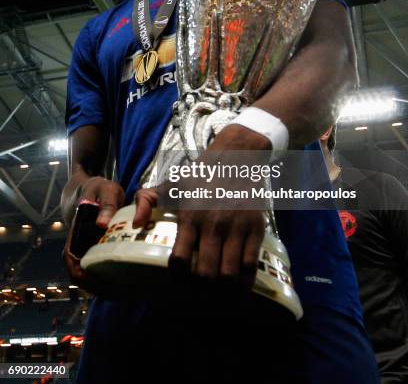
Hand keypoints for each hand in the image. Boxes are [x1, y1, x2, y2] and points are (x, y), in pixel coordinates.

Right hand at [63, 176, 124, 292]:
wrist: (93, 188)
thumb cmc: (98, 189)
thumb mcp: (105, 190)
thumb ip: (106, 204)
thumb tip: (102, 225)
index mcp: (76, 232)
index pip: (72, 262)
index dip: (83, 277)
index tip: (101, 284)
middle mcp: (79, 244)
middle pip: (82, 275)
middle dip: (99, 287)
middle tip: (122, 293)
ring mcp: (87, 249)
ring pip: (92, 275)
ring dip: (106, 286)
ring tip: (128, 292)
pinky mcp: (97, 250)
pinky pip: (101, 269)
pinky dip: (112, 278)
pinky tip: (129, 281)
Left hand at [133, 124, 268, 288]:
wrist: (236, 158)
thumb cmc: (201, 175)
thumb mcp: (171, 184)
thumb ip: (147, 200)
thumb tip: (137, 225)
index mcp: (190, 217)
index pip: (179, 260)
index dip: (178, 276)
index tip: (180, 279)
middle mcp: (212, 225)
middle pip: (205, 274)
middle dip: (200, 288)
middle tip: (199, 290)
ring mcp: (236, 228)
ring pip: (228, 275)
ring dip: (222, 289)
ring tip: (218, 291)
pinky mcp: (255, 229)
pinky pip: (250, 266)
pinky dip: (244, 281)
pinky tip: (238, 283)